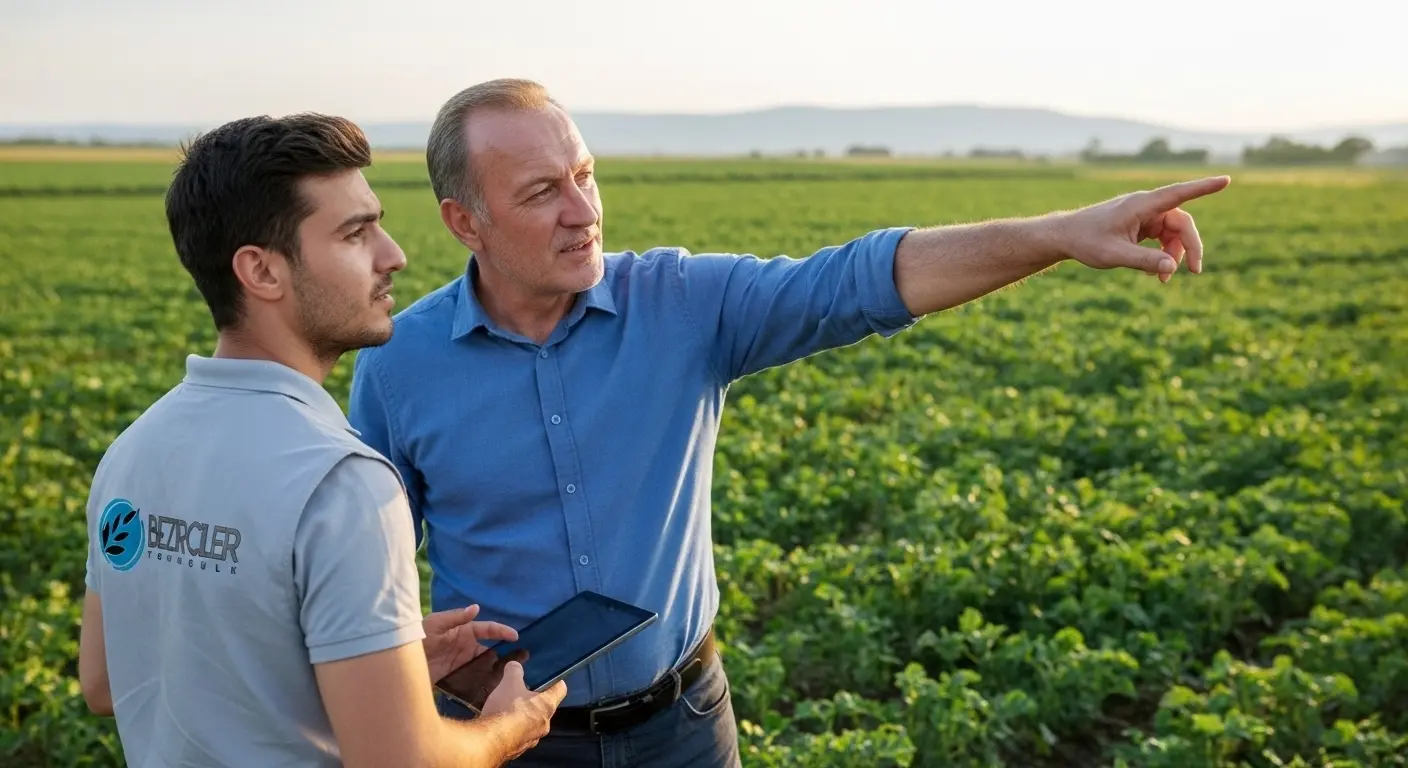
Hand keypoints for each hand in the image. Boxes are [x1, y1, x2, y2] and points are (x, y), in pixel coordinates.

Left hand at [421, 604, 517, 683]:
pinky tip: (491, 690)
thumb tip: (476, 608)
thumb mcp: (435, 623)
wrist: (400, 659)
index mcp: (464, 631)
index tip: (515, 637)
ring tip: (508, 679)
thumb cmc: (418, 636)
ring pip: (484, 667)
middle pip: (490, 651)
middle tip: (519, 663)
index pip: (488, 629)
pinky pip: (473, 680)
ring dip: (495, 672)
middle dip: (504, 655)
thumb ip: (456, 618)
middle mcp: (466, 647)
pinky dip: (482, 684)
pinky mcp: (456, 678)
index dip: (502, 631)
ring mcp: (462, 663)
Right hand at [481, 660, 567, 759]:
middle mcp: (545, 724)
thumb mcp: (509, 683)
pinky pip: (519, 736)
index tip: (547, 677)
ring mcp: (532, 739)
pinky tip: (499, 724)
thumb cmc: (506, 709)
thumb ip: (514, 671)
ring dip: (522, 716)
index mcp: (547, 705)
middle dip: (533, 700)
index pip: (561, 689)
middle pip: (545, 707)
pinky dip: (512, 729)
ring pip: (532, 723)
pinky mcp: (519, 750)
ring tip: (506, 709)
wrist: (490, 741)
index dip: (555, 681)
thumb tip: (515, 665)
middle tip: (520, 692)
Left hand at [1056, 175, 1230, 282]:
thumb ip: (1144, 261)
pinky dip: (1163, 255)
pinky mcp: (1140, 225)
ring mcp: (1144, 215)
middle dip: (1190, 247)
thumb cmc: (1086, 241)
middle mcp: (1146, 206)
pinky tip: (1157, 273)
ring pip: (1173, 233)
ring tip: (1164, 280)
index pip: (1179, 193)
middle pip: (1181, 223)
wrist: (1065, 237)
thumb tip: (1172, 268)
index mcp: (1141, 205)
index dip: (1204, 187)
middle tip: (1195, 271)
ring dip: (1175, 255)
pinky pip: (1162, 238)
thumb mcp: (1115, 255)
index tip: (1226, 180)